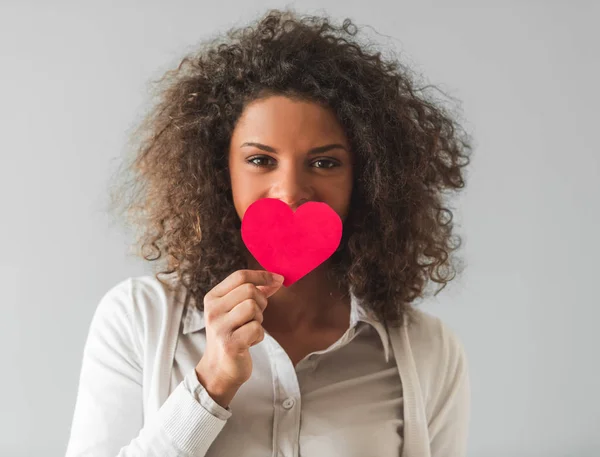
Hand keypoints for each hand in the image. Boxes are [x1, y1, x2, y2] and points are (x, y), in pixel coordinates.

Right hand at [195, 269, 283, 406]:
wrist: (218, 369)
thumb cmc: (231, 335)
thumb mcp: (235, 310)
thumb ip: (252, 293)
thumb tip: (276, 280)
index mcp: (212, 298)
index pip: (239, 276)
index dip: (262, 275)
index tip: (278, 279)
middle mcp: (213, 310)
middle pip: (249, 290)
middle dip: (261, 301)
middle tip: (256, 316)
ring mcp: (220, 327)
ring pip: (253, 307)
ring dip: (259, 319)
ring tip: (249, 329)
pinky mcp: (230, 344)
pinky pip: (257, 328)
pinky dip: (259, 336)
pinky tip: (249, 342)